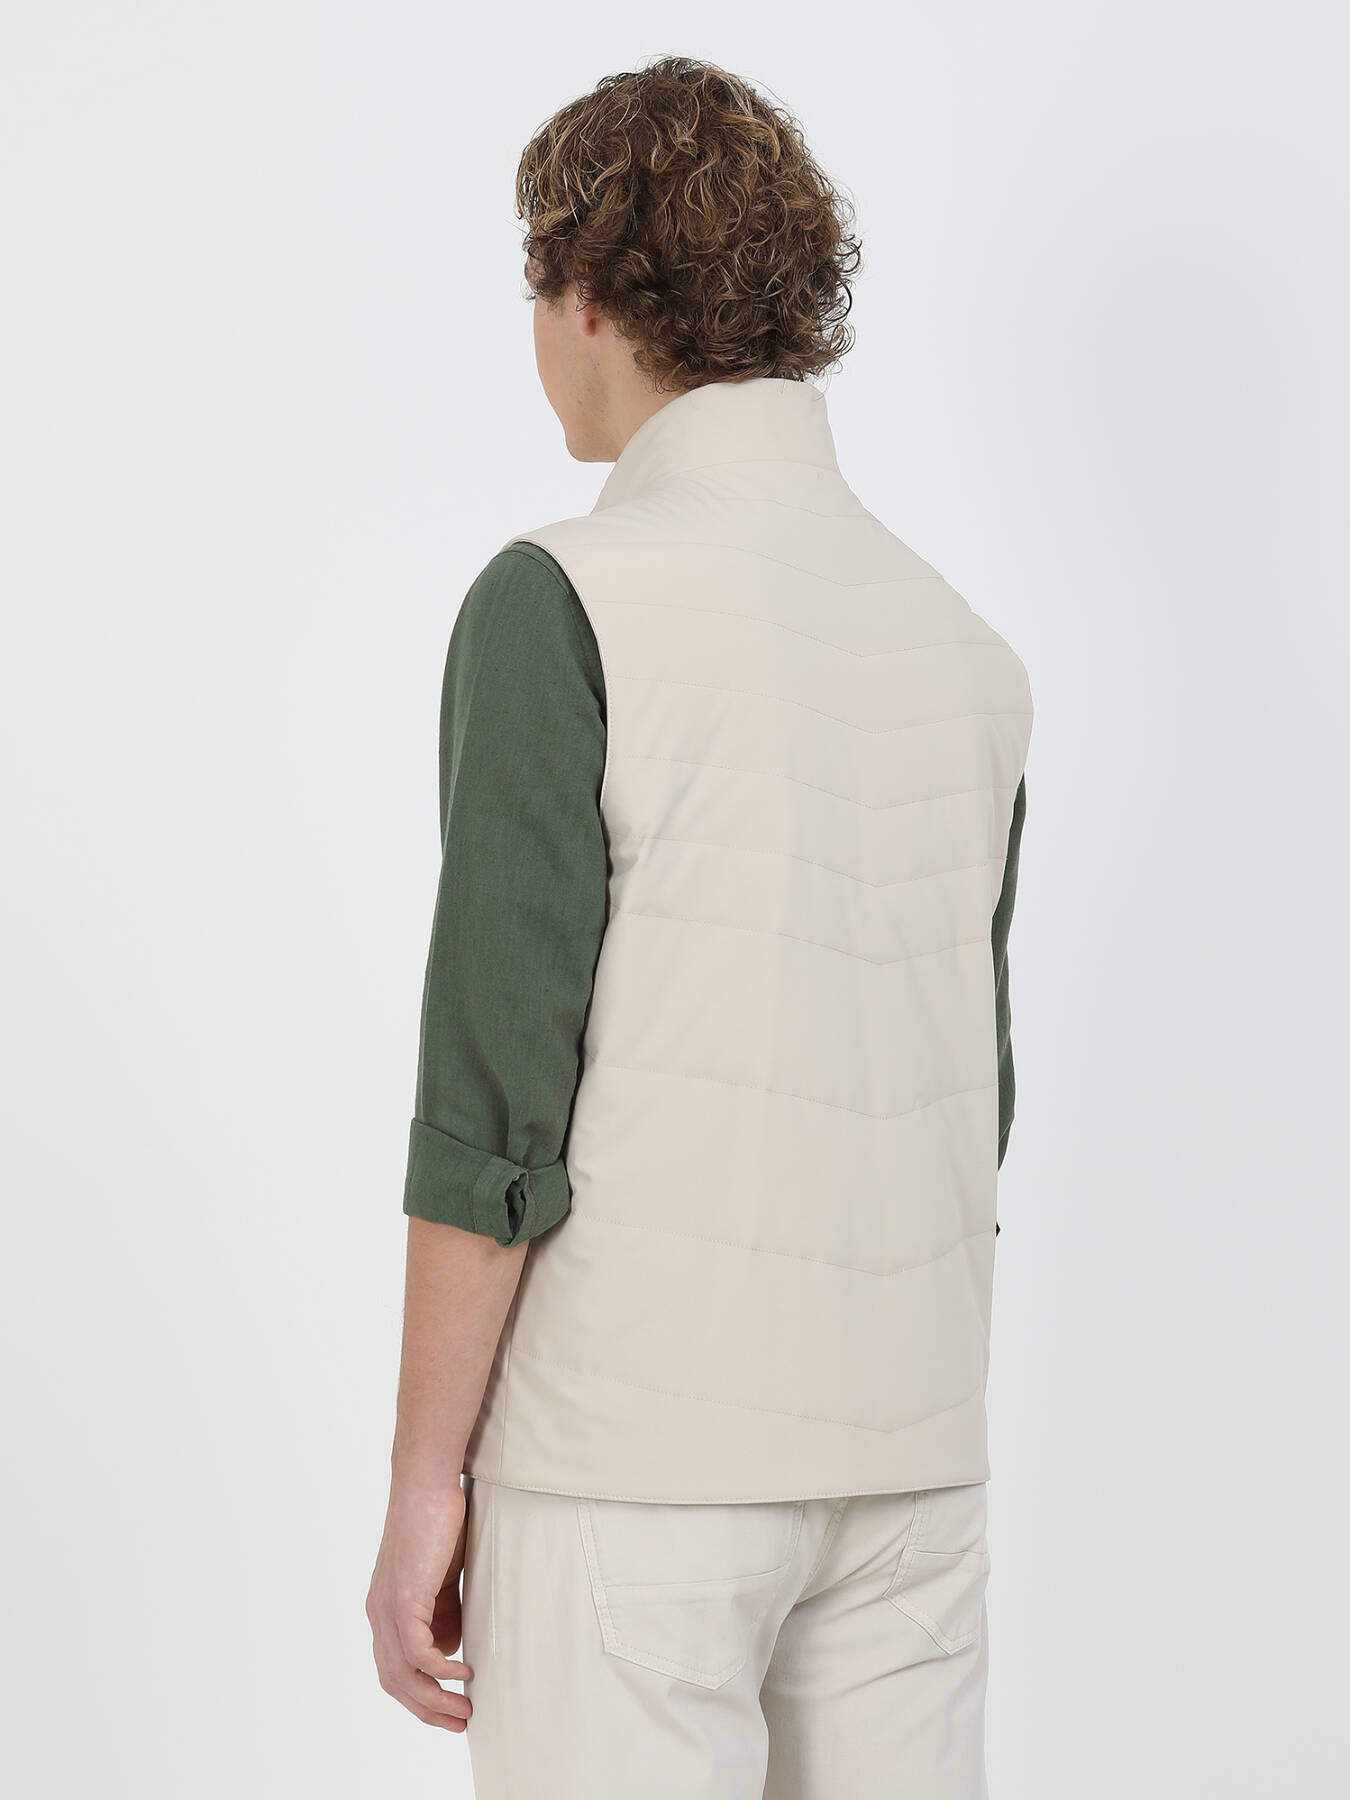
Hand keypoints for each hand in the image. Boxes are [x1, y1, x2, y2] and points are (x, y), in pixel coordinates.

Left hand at [366, 1481, 473, 1730]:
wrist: (426, 1484)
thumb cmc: (438, 1523)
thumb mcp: (442, 1577)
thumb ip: (443, 1611)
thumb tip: (450, 1646)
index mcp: (385, 1610)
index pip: (395, 1670)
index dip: (420, 1695)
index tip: (449, 1709)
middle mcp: (379, 1614)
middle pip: (395, 1682)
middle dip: (428, 1709)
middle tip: (460, 1721)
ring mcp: (388, 1607)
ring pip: (403, 1674)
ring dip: (435, 1698)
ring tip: (465, 1708)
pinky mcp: (403, 1598)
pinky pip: (417, 1651)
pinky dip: (440, 1669)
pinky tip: (463, 1671)